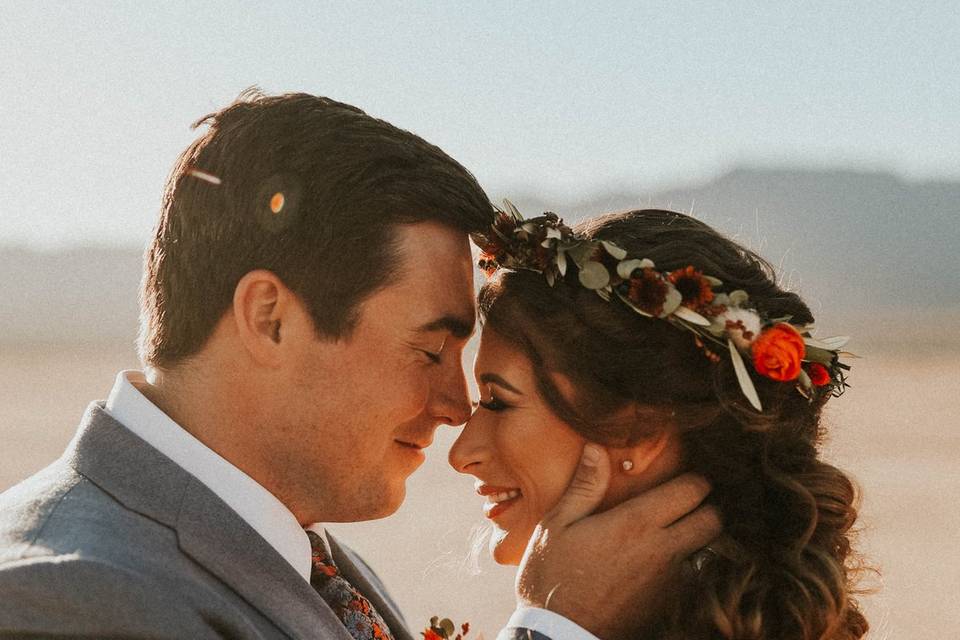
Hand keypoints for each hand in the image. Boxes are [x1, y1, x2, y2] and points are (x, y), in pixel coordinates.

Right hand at [514, 444, 720, 638]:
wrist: (558, 637)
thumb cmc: (552, 578)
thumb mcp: (557, 526)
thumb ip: (583, 487)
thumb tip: (596, 448)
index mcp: (636, 523)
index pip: (693, 490)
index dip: (695, 479)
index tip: (684, 477)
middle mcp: (662, 550)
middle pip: (714, 520)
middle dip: (707, 507)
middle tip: (687, 503)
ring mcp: (670, 581)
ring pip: (709, 550)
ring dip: (701, 538)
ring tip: (678, 531)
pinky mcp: (669, 605)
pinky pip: (694, 577)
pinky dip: (689, 565)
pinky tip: (664, 563)